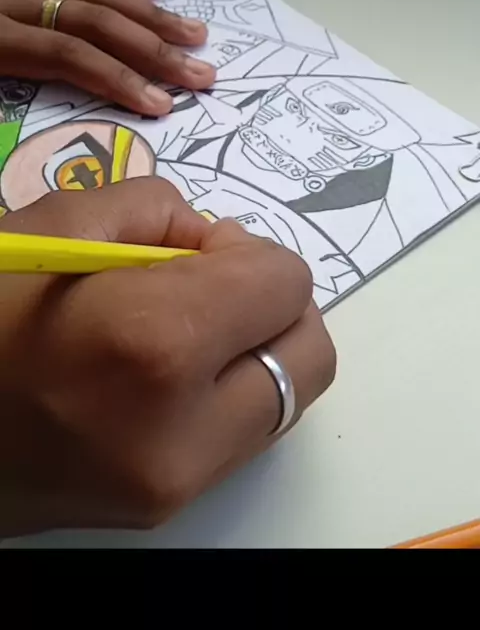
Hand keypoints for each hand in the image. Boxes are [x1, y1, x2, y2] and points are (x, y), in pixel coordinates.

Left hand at [0, 0, 215, 115]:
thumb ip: (3, 98)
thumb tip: (31, 150)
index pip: (69, 54)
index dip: (118, 78)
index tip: (160, 104)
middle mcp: (15, 1)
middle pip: (96, 20)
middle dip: (153, 49)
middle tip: (200, 73)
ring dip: (151, 15)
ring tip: (194, 35)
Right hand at [0, 178, 335, 536]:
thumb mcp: (54, 225)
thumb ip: (158, 210)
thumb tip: (215, 244)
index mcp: (152, 344)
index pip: (283, 284)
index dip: (249, 252)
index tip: (201, 249)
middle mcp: (180, 431)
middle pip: (308, 354)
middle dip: (275, 303)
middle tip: (214, 285)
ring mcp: (173, 486)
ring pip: (284, 401)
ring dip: (259, 349)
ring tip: (190, 328)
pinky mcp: (161, 512)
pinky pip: (240, 437)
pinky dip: (230, 392)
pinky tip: (173, 372)